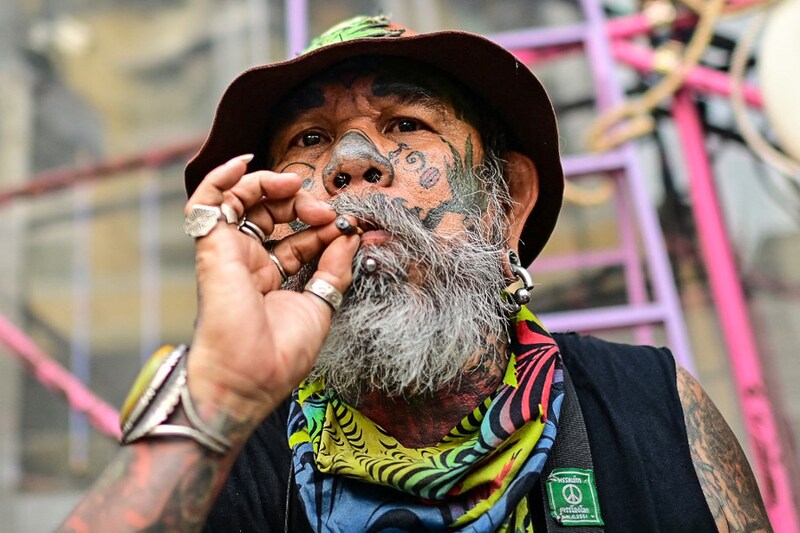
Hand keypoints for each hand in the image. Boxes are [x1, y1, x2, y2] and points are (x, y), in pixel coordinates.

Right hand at [183, 154, 358, 433]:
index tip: (346, 226)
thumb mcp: (321, 305)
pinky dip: (222, 177)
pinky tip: (246, 163)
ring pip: (243, 200)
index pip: (299, 239)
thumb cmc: (280, 354)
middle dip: (302, 204)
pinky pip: (207, 200)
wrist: (250, 377)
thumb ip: (335, 268)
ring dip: (273, 187)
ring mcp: (230, 252)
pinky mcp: (212, 245)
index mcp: (273, 280)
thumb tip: (350, 235)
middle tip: (325, 212)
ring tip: (297, 189)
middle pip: (273, 214)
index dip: (323, 227)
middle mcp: (250, 263)